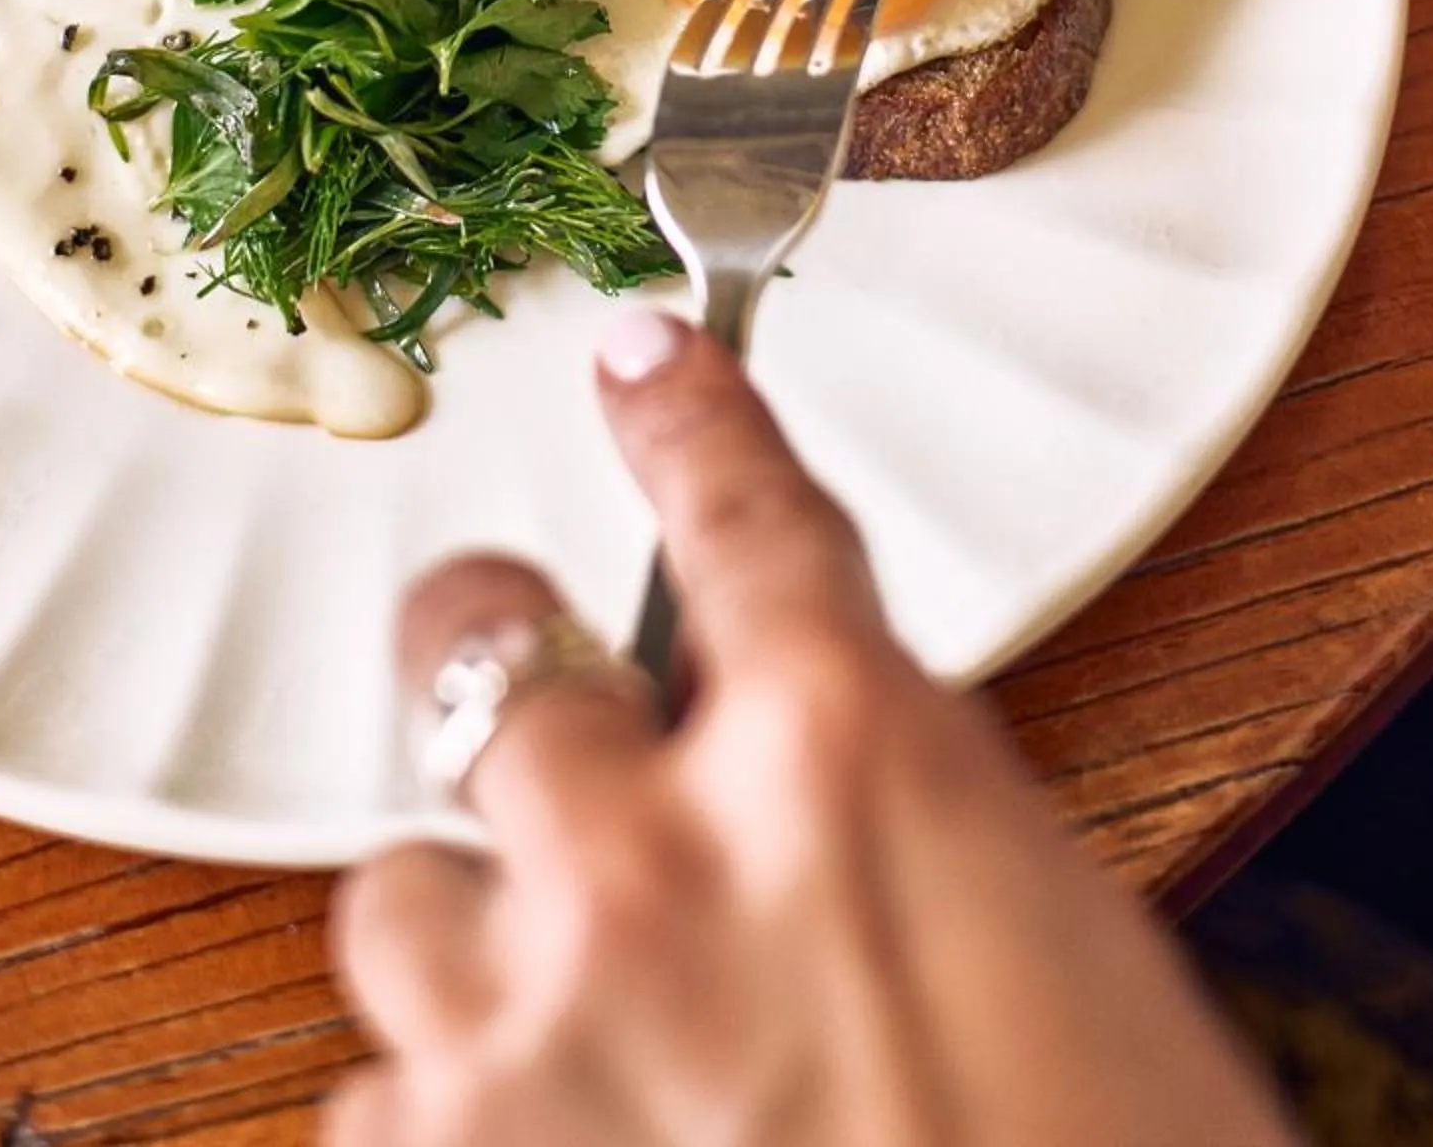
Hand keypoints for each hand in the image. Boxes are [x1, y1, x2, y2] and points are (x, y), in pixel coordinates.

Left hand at [325, 309, 1296, 1146]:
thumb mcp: (1052, 941)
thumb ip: (880, 817)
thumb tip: (796, 780)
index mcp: (852, 762)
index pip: (737, 505)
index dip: (683, 415)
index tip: (645, 362)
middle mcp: (662, 862)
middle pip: (476, 644)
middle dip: (496, 654)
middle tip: (531, 705)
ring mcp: (531, 1032)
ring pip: (395, 893)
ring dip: (471, 936)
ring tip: (568, 1021)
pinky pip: (380, 1103)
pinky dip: (450, 1120)